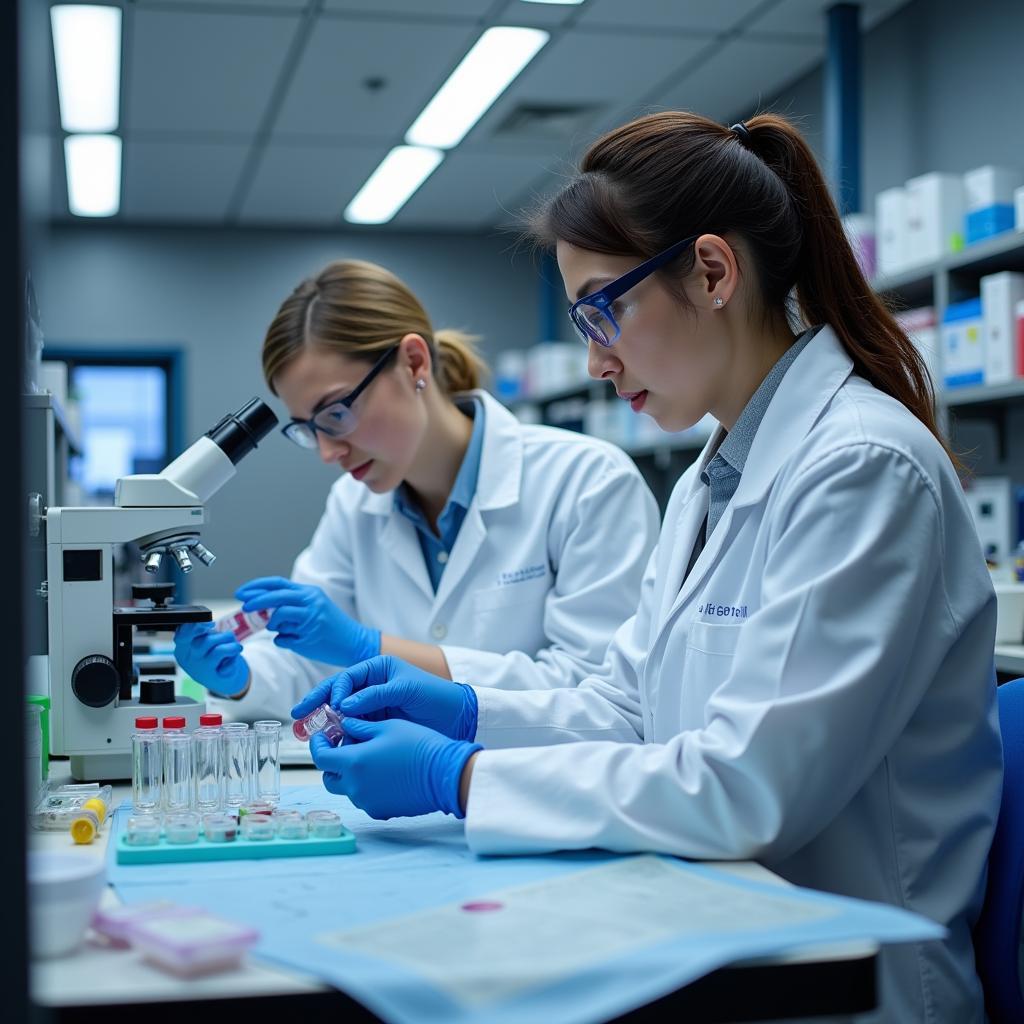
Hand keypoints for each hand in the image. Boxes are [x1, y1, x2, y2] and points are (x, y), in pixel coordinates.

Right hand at [174, 622, 248, 696]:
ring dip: (231, 645)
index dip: (196, 628)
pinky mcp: (216, 678)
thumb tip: (208, 624)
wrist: (219, 678)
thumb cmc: (210, 654)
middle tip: (229, 636)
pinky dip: (234, 659)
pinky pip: (229, 664)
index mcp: (182, 650)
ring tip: (235, 647)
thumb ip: (202, 631)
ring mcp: (202, 670)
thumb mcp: (203, 640)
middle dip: (222, 636)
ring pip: (218, 651)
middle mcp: (190, 660)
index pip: (182, 636)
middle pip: (203, 642)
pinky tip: (232, 660)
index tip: (211, 624)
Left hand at [235, 576, 379, 667]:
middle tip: (245, 607)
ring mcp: (310, 621)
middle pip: (276, 597)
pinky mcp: (308, 638)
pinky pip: (282, 639)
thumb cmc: (331, 625)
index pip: (278, 584)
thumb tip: (261, 608)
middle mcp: (311, 603)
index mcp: (310, 593)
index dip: (257, 587)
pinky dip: (284, 640)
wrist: (355, 643)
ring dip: (274, 625)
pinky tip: (298, 640)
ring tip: (286, 630)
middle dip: (256, 602)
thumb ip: (291, 604)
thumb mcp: (314, 606)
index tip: (242, 593)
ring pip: (277, 619)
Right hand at [291, 655, 477, 741]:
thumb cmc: (435, 695)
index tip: (331, 707)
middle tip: (298, 714)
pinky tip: (333, 742)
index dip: (334, 691)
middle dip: (316, 703)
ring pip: (342, 712)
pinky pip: (353, 727)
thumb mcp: (405, 689)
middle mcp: (371, 685)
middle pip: (337, 693)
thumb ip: (376, 695)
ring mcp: (372, 705)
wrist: (457, 717)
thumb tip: (345, 704)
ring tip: (309, 732)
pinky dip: (341, 734)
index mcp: (377, 668)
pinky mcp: (376, 723)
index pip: (346, 677)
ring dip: (325, 721)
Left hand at [311, 719, 481, 818]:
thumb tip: (344, 725)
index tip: (322, 736)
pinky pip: (365, 798)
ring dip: (350, 774)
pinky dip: (367, 786)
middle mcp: (356, 787)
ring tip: (369, 757)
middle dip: (332, 762)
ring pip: (347, 788)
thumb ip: (359, 727)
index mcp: (354, 763)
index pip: (320, 757)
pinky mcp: (381, 811)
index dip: (318, 744)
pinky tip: (384, 772)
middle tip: (344, 746)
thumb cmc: (419, 745)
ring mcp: (368, 802)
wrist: (445, 773)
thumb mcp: (387, 727)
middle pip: (330, 777)